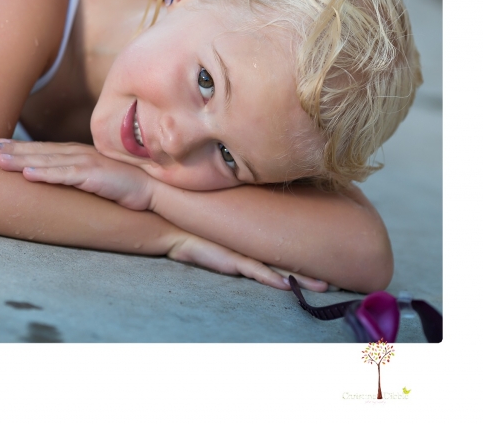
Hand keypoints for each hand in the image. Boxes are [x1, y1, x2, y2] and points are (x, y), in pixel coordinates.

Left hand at [0, 140, 155, 210]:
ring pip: (47, 161)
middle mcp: (79, 154)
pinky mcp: (94, 176)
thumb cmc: (125, 185)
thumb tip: (61, 180)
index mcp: (78, 154)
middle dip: (13, 149)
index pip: (44, 149)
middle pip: (40, 152)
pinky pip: (65, 175)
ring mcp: (86, 163)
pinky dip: (45, 174)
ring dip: (22, 160)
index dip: (20, 147)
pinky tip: (27, 175)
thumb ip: (78, 175)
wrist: (153, 189)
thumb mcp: (96, 177)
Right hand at [169, 235, 328, 291]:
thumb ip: (242, 246)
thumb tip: (264, 254)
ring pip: (278, 266)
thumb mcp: (223, 239)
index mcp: (254, 241)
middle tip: (339, 280)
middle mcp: (253, 246)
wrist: (175, 229)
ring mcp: (242, 252)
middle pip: (289, 258)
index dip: (308, 258)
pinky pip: (254, 269)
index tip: (332, 265)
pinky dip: (270, 278)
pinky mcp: (230, 258)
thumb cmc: (198, 234)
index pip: (287, 249)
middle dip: (313, 270)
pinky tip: (286, 284)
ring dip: (301, 277)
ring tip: (324, 286)